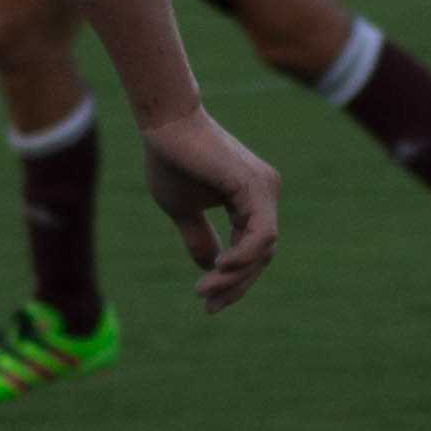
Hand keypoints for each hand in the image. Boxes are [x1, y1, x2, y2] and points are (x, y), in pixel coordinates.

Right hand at [135, 111, 280, 312]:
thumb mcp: (184, 211)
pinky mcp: (257, 188)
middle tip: (208, 305)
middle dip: (235, 285)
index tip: (208, 302)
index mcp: (251, 201)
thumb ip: (199, 237)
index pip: (251, 251)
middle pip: (260, 256)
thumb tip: (209, 267)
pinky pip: (261, 235)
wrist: (165, 126)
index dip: (232, 280)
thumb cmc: (171, 160)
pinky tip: (220, 267)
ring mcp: (265, 190)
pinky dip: (244, 256)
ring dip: (236, 276)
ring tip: (206, 289)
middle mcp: (265, 195)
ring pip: (263, 250)